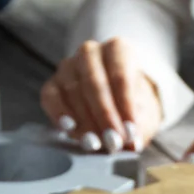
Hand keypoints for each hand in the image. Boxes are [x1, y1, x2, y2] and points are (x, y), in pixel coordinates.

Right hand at [42, 37, 166, 152]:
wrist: (113, 101)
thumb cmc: (130, 102)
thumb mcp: (142, 111)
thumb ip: (138, 124)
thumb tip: (132, 143)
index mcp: (117, 49)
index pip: (121, 76)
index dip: (125, 106)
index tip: (130, 132)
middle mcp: (90, 52)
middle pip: (95, 83)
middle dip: (104, 116)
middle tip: (113, 141)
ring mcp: (68, 67)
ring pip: (73, 92)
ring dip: (85, 121)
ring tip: (97, 144)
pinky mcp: (52, 84)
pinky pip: (51, 97)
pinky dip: (59, 113)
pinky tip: (68, 128)